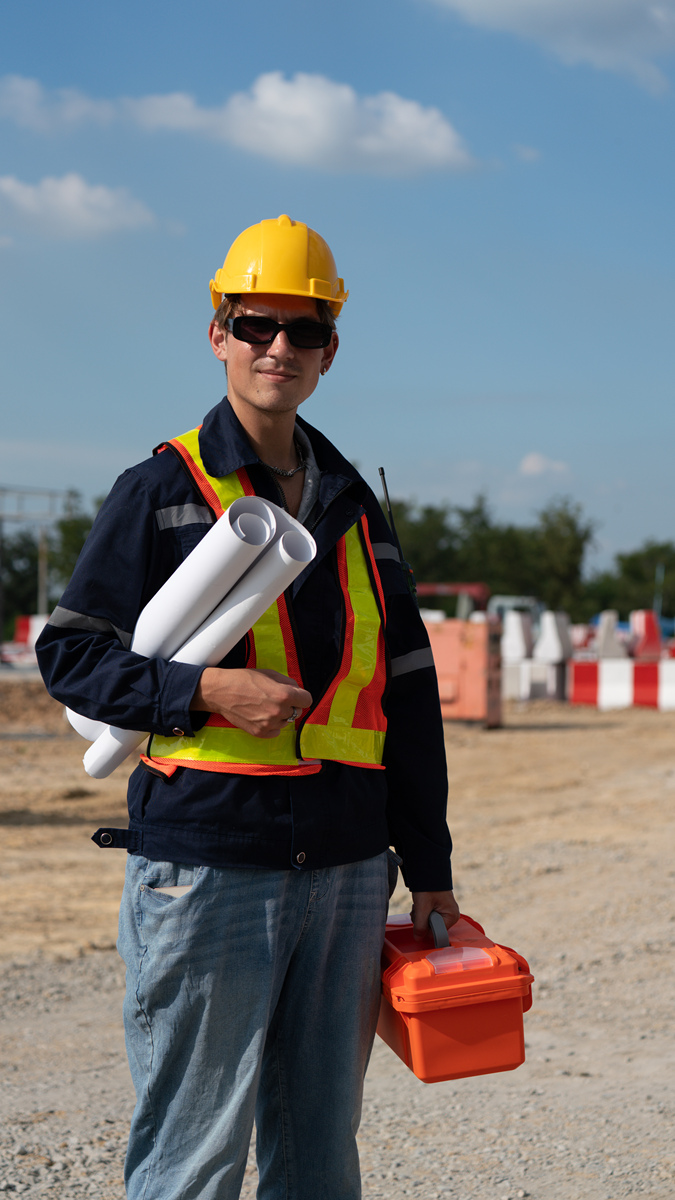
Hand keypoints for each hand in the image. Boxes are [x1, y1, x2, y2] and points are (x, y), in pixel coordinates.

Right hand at [191, 667, 311, 738]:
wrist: (221, 691)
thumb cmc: (244, 679)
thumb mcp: (269, 673)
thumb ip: (288, 682)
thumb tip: (298, 691)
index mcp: (283, 695)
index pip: (307, 700)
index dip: (301, 696)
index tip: (296, 695)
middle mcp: (278, 711)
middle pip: (297, 711)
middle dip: (290, 705)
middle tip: (275, 698)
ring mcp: (269, 724)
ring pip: (286, 722)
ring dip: (280, 715)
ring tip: (265, 706)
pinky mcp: (260, 733)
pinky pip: (276, 732)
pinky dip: (272, 725)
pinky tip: (262, 715)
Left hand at [410, 890, 459, 940]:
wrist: (428, 869)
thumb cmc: (428, 886)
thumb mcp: (422, 907)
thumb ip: (420, 925)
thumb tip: (418, 939)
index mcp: (452, 916)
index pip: (437, 933)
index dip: (426, 929)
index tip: (420, 918)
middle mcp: (451, 915)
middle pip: (432, 928)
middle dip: (421, 921)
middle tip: (418, 909)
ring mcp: (445, 912)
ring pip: (428, 923)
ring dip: (420, 916)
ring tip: (419, 904)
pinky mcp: (438, 908)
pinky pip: (428, 917)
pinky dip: (421, 912)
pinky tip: (420, 904)